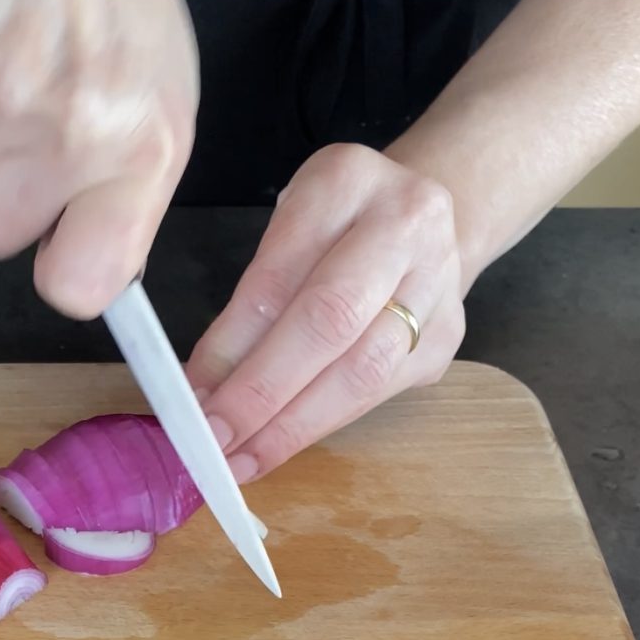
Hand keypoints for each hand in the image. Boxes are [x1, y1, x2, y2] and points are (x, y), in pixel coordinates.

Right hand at [0, 0, 197, 317]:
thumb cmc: (123, 2)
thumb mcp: (168, 106)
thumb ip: (131, 200)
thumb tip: (90, 273)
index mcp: (138, 150)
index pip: (81, 283)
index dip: (68, 277)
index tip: (67, 259)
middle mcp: (63, 132)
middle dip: (9, 201)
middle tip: (38, 141)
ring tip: (23, 69)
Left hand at [187, 144, 466, 482]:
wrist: (423, 219)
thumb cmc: (334, 225)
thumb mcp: (283, 233)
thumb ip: (249, 303)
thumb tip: (203, 388)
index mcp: (345, 181)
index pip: (277, 277)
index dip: (231, 346)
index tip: (191, 397)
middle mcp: (405, 224)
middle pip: (330, 322)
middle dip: (264, 392)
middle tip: (215, 440)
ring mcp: (439, 283)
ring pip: (363, 370)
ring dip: (295, 424)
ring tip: (244, 458)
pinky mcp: (448, 337)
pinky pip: (380, 392)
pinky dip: (324, 422)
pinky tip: (283, 442)